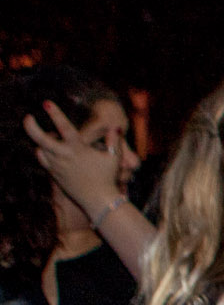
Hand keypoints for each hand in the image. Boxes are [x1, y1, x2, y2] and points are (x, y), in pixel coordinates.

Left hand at [23, 102, 124, 221]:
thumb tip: (115, 128)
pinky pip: (42, 159)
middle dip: (31, 127)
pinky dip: (42, 151)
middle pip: (40, 139)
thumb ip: (114, 141)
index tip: (46, 103)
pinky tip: (46, 148)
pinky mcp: (55, 174)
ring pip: (40, 148)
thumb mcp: (114, 158)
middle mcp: (63, 156)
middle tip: (28, 117)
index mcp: (77, 149)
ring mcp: (57, 165)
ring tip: (44, 133)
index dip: (55, 114)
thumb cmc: (108, 178)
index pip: (64, 128)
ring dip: (39, 139)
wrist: (98, 200)